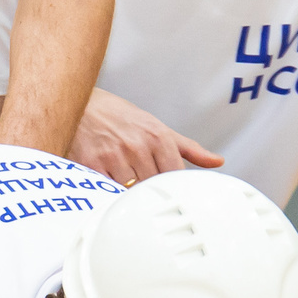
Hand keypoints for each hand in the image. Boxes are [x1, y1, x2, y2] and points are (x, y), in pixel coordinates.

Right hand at [68, 88, 222, 184]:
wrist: (80, 103)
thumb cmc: (119, 116)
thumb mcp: (156, 127)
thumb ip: (188, 148)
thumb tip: (216, 162)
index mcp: (157, 136)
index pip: (174, 177)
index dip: (172, 188)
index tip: (169, 194)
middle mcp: (137, 146)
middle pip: (153, 187)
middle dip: (149, 191)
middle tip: (143, 191)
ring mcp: (113, 156)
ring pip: (130, 192)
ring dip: (128, 194)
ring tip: (123, 184)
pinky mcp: (91, 164)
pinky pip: (106, 190)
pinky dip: (108, 192)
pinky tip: (107, 185)